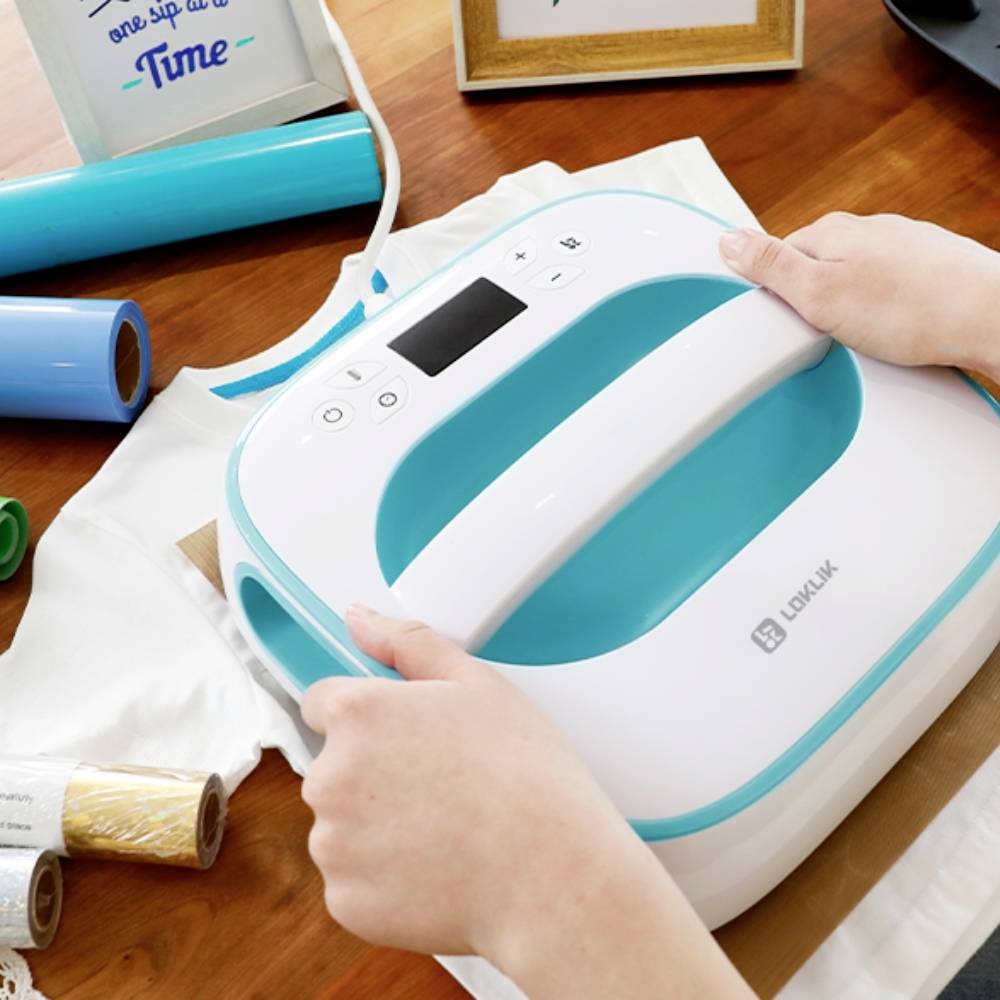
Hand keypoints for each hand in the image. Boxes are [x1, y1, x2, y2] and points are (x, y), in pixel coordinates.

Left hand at [301, 607, 753, 999]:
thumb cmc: (525, 774)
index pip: (323, 703)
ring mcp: (334, 844)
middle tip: (441, 785)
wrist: (552, 872)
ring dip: (379, 830)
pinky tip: (437, 869)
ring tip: (447, 830)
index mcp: (357, 713)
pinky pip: (355, 882)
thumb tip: (358, 619)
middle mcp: (331, 776)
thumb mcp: (476, 682)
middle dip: (374, 774)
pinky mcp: (347, 902)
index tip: (403, 738)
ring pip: (344, 828)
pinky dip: (386, 881)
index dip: (368, 719)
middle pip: (334, 767)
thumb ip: (405, 642)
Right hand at [719, 212, 999, 382]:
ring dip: (850, 309)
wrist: (987, 317)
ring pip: (854, 281)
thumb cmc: (909, 309)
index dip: (773, 293)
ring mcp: (900, 247)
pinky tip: (892, 332)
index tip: (781, 319)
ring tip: (861, 337)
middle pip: (816, 267)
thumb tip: (728, 240)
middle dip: (812, 302)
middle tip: (821, 335)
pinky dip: (884, 313)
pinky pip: (887, 292)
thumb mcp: (818, 293)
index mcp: (831, 232)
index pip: (778, 255)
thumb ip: (769, 266)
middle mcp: (867, 230)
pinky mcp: (926, 268)